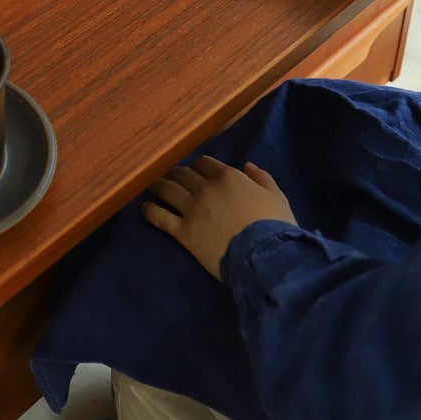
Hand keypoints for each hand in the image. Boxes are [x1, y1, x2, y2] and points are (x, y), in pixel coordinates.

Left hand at [142, 156, 296, 280]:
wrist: (264, 257)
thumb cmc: (275, 226)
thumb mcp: (276, 197)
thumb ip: (262, 178)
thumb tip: (248, 166)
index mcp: (227, 177)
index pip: (203, 162)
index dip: (197, 166)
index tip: (194, 172)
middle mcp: (205, 188)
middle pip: (182, 173)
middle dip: (175, 174)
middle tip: (169, 177)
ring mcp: (191, 210)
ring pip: (167, 189)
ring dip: (157, 185)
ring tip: (150, 186)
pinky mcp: (183, 232)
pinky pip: (159, 217)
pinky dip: (149, 211)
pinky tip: (144, 208)